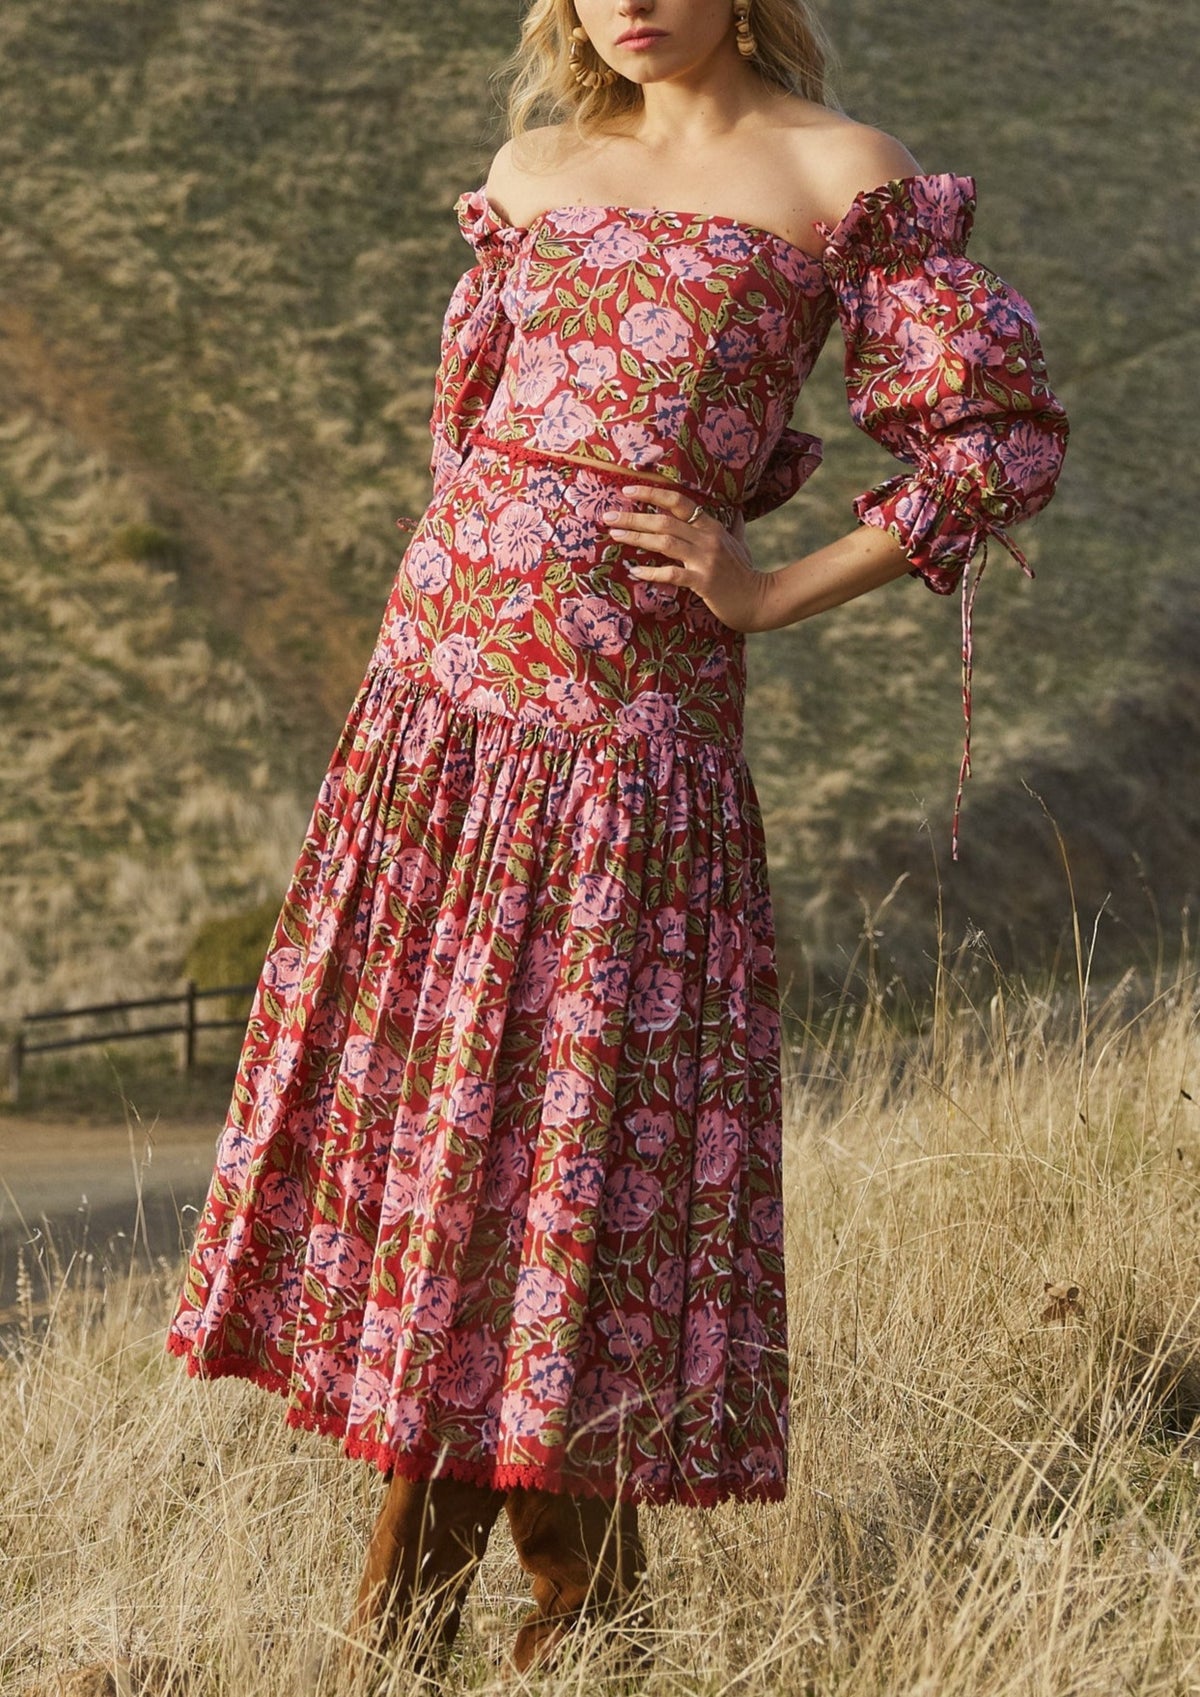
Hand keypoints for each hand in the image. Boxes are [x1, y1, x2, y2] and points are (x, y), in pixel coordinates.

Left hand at [602, 485, 770, 632]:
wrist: (760, 600)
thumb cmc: (746, 573)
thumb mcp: (740, 545)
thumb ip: (734, 527)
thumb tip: (737, 512)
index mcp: (712, 526)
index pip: (679, 501)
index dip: (653, 493)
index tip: (628, 490)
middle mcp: (707, 538)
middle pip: (665, 520)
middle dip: (634, 516)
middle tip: (608, 515)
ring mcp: (705, 560)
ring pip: (665, 542)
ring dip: (637, 537)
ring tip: (615, 535)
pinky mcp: (703, 582)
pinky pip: (672, 574)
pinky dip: (651, 571)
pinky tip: (635, 570)